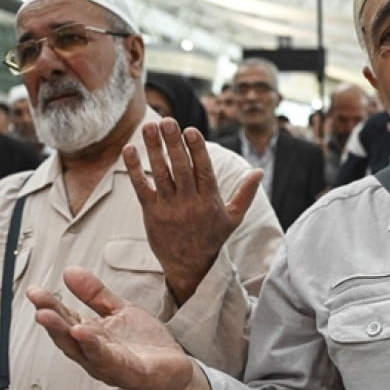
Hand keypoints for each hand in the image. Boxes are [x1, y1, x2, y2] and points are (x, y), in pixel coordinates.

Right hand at [28, 266, 211, 389]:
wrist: (175, 369)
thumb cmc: (145, 344)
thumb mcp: (120, 311)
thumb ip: (95, 294)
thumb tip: (70, 271)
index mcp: (91, 336)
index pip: (66, 319)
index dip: (49, 305)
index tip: (34, 291)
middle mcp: (94, 353)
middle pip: (67, 336)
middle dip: (50, 319)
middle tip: (36, 303)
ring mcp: (109, 365)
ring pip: (82, 349)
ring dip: (63, 333)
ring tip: (48, 316)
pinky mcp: (129, 372)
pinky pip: (108, 360)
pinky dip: (93, 347)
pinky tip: (83, 333)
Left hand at [124, 119, 262, 303]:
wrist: (190, 268)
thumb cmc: (212, 238)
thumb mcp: (233, 217)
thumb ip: (245, 193)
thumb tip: (260, 171)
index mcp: (210, 201)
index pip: (203, 170)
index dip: (196, 149)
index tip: (190, 130)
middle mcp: (189, 203)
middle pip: (180, 168)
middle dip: (173, 143)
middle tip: (166, 121)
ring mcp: (169, 209)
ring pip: (161, 174)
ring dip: (153, 150)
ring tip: (148, 127)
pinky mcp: (151, 214)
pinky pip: (141, 188)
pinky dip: (135, 169)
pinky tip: (130, 150)